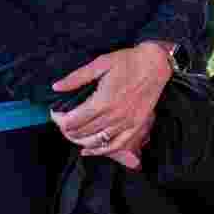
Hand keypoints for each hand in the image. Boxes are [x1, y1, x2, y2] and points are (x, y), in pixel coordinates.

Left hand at [50, 42, 172, 166]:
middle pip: (80, 133)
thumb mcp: (101, 63)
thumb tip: (56, 87)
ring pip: (95, 141)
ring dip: (79, 139)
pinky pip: (115, 145)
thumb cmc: (129, 61)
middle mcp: (113, 116)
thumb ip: (77, 77)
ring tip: (72, 132)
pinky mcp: (136, 126)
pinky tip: (88, 150)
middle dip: (66, 129)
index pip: (71, 121)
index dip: (58, 119)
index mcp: (102, 102)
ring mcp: (125, 123)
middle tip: (63, 120)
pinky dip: (100, 151)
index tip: (55, 112)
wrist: (157, 64)